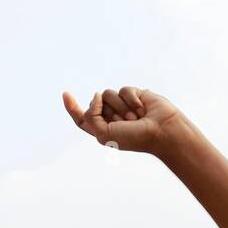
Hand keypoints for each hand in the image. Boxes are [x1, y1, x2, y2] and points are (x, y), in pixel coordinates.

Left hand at [62, 86, 187, 155]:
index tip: (65, 94)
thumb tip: (97, 95)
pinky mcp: (134, 95)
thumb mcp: (103, 134)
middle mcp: (110, 117)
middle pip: (95, 103)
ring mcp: (122, 105)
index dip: (73, 107)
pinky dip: (131, 100)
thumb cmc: (134, 138)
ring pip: (107, 94)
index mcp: (101, 129)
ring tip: (134, 118)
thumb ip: (91, 115)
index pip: (82, 117)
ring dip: (120, 107)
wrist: (162, 131)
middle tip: (124, 123)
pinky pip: (123, 90)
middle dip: (108, 112)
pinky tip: (142, 108)